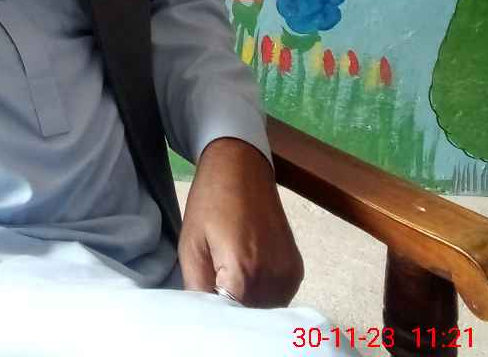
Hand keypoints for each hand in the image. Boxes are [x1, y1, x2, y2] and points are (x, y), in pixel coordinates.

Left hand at [177, 136, 303, 306]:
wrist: (241, 167)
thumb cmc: (209, 202)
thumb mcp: (191, 245)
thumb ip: (197, 289)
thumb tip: (203, 318)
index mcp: (243, 273)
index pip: (231, 320)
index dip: (216, 316)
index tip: (206, 303)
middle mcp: (273, 279)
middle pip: (250, 317)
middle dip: (232, 310)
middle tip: (215, 287)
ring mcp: (289, 274)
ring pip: (266, 310)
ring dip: (249, 303)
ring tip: (230, 276)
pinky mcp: (296, 268)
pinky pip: (279, 297)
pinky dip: (263, 293)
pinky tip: (248, 271)